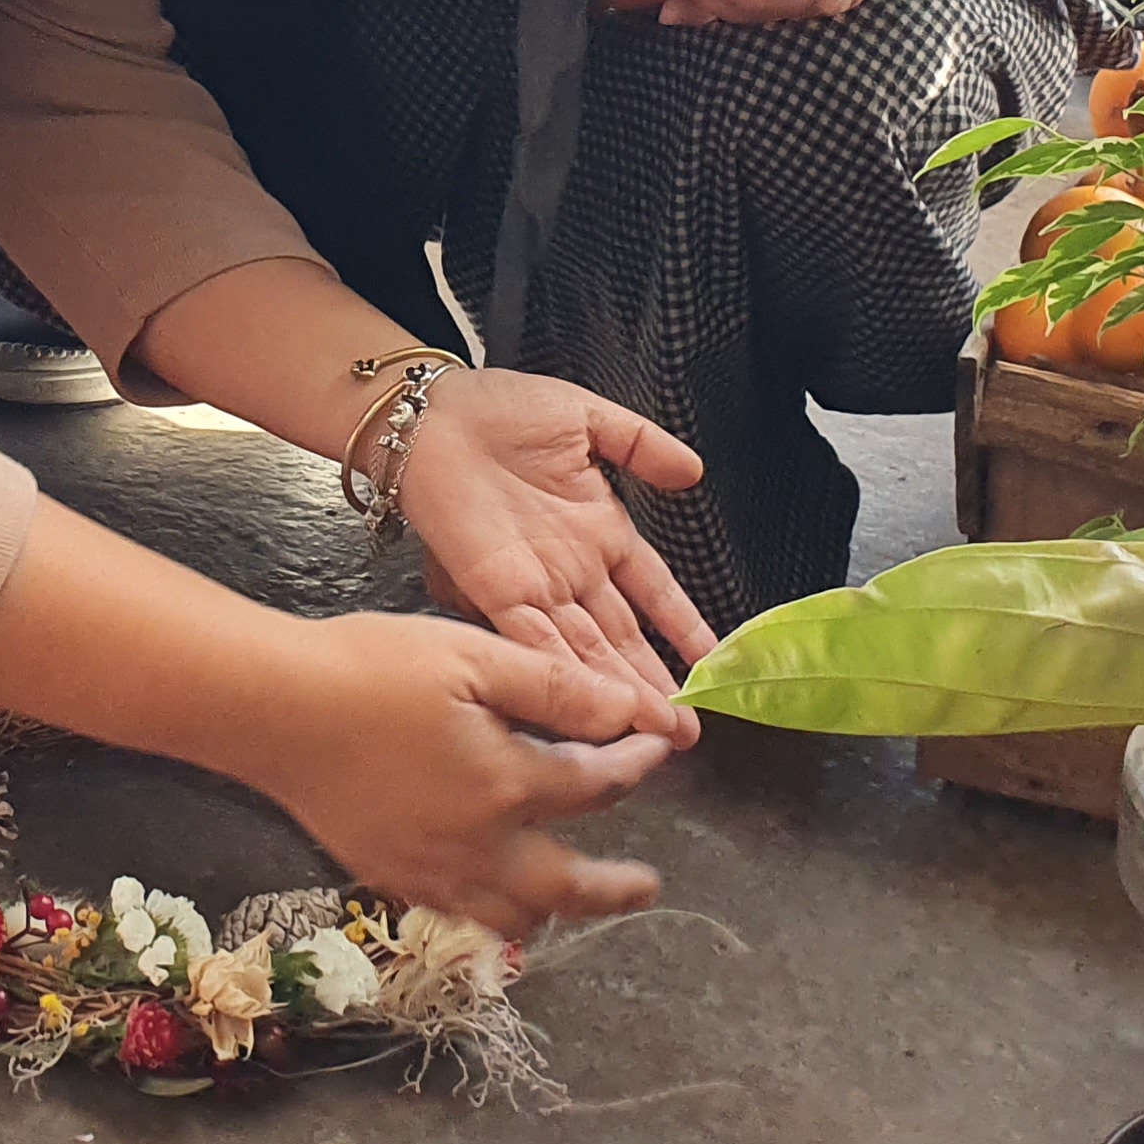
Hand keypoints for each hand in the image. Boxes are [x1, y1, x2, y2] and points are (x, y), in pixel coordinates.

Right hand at [241, 613, 672, 936]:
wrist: (272, 709)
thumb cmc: (369, 669)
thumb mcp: (472, 657)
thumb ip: (556, 689)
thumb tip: (629, 712)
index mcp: (507, 783)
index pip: (597, 787)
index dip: (636, 765)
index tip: (656, 747)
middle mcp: (476, 844)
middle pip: (566, 887)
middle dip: (614, 889)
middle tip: (645, 888)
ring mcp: (428, 869)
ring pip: (509, 915)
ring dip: (551, 908)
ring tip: (567, 894)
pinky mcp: (385, 874)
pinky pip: (454, 912)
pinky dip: (487, 909)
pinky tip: (487, 887)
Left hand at [396, 369, 716, 738]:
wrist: (429, 413)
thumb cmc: (499, 411)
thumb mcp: (586, 420)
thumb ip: (641, 446)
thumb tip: (694, 470)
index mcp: (597, 530)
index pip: (654, 590)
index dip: (683, 626)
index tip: (713, 663)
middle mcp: (572, 568)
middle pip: (624, 637)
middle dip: (656, 684)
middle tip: (688, 731)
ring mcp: (536, 584)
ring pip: (586, 651)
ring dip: (619, 693)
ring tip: (656, 732)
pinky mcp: (495, 590)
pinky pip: (536, 638)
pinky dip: (563, 672)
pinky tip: (591, 703)